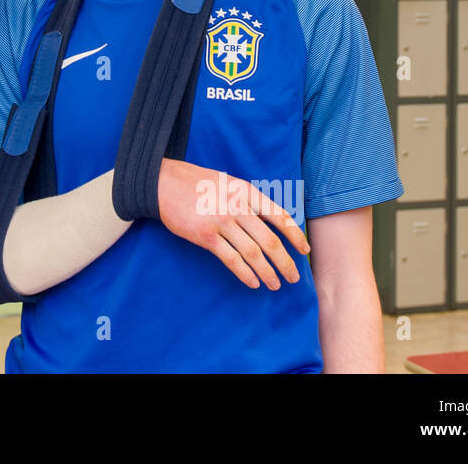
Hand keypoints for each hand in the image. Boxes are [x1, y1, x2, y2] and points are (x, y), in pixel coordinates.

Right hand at [156, 158, 310, 290]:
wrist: (163, 183)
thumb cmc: (196, 183)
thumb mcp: (228, 182)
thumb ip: (248, 199)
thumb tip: (271, 222)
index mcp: (246, 191)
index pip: (279, 216)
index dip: (295, 236)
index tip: (304, 250)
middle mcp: (237, 206)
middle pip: (269, 240)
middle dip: (285, 262)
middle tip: (294, 277)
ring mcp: (221, 221)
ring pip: (253, 253)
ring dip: (268, 272)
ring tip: (275, 284)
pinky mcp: (205, 236)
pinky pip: (231, 259)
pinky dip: (245, 273)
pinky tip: (253, 282)